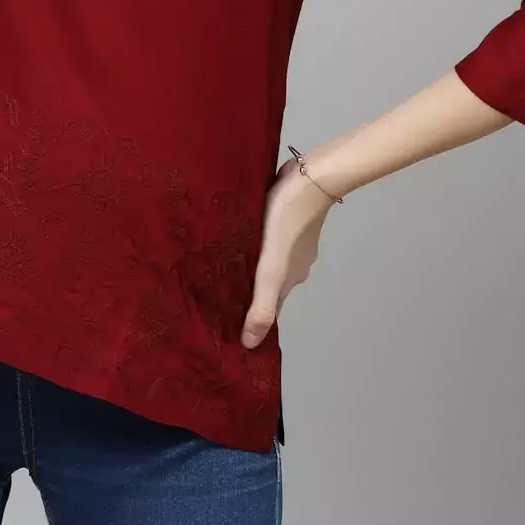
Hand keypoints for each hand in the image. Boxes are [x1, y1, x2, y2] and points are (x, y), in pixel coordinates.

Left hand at [240, 154, 338, 348]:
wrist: (309, 179)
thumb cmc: (287, 224)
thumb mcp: (272, 269)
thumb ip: (262, 305)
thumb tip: (250, 345)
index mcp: (288, 280)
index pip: (268, 309)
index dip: (251, 321)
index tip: (229, 329)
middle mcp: (292, 264)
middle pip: (267, 285)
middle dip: (246, 292)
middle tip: (215, 294)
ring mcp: (291, 241)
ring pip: (267, 260)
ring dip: (250, 265)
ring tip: (221, 265)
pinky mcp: (285, 219)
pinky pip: (267, 239)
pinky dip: (255, 243)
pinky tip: (238, 237)